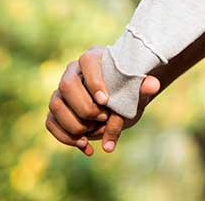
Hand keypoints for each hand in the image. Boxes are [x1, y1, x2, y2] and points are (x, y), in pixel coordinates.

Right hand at [45, 46, 160, 155]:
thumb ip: (143, 89)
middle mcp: (72, 72)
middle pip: (66, 85)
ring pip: (55, 105)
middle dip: (84, 106)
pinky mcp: (56, 111)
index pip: (87, 61)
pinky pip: (50, 123)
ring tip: (93, 131)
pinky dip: (66, 137)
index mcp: (93, 59)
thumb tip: (153, 85)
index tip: (106, 100)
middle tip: (103, 117)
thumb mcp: (137, 92)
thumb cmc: (128, 93)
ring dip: (74, 123)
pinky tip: (85, 146)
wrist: (120, 105)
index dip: (94, 81)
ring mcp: (60, 92)